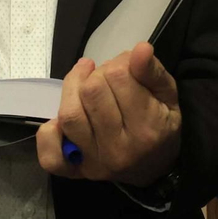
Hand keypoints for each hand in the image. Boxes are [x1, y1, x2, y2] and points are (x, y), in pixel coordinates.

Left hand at [36, 41, 180, 184]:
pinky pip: (50, 154)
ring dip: (73, 89)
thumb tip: (140, 48)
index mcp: (146, 129)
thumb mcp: (168, 97)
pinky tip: (61, 120)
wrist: (155, 168)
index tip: (127, 66)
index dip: (120, 61)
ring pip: (69, 114)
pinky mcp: (74, 170)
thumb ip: (153, 72)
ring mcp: (93, 161)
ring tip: (84, 81)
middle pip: (91, 92)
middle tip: (109, 77)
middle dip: (98, 74)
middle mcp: (117, 149)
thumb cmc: (161, 127)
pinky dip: (49, 133)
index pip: (118, 77)